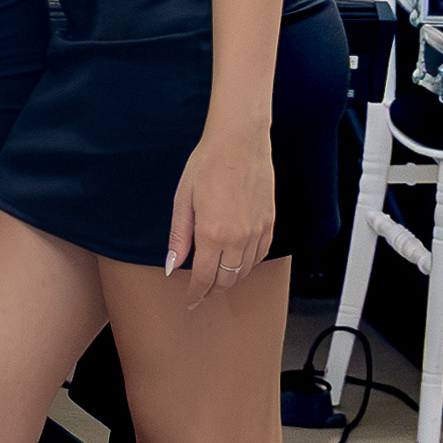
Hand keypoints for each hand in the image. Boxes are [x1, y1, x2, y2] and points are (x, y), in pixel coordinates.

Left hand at [165, 126, 273, 297]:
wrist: (239, 141)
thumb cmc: (207, 165)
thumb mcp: (183, 200)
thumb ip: (179, 237)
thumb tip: (172, 266)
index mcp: (212, 233)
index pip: (205, 278)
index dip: (196, 293)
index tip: (191, 300)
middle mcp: (239, 237)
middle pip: (227, 280)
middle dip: (213, 290)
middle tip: (202, 293)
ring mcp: (257, 231)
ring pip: (246, 270)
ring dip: (231, 279)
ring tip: (218, 279)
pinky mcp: (269, 222)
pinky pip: (261, 255)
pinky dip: (248, 263)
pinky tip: (238, 260)